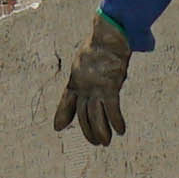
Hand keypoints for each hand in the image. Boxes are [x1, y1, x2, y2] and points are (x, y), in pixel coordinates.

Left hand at [51, 15, 134, 148]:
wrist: (109, 34)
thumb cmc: (101, 42)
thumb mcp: (89, 57)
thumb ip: (92, 67)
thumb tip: (102, 68)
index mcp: (75, 79)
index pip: (66, 101)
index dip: (62, 115)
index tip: (57, 127)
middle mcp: (83, 86)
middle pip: (82, 114)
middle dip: (88, 130)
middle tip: (96, 143)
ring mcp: (95, 88)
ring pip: (95, 116)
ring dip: (100, 131)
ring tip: (105, 143)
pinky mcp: (110, 87)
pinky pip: (112, 109)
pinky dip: (116, 121)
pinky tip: (121, 131)